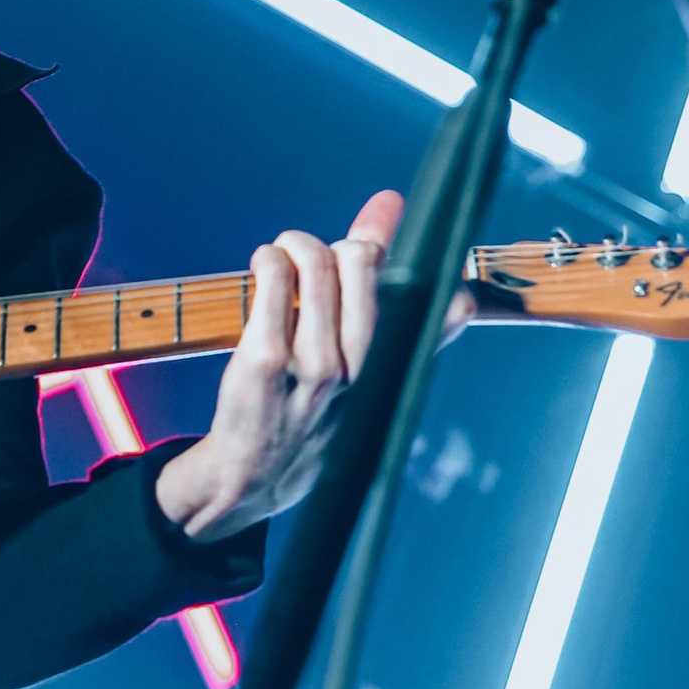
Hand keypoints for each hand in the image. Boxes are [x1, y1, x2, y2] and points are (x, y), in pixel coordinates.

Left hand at [156, 189, 477, 542]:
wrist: (255, 476)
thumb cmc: (315, 417)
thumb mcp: (370, 378)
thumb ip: (394, 309)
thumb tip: (433, 262)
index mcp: (392, 372)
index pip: (433, 309)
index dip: (421, 257)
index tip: (396, 212)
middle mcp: (361, 369)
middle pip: (362, 265)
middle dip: (341, 244)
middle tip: (318, 253)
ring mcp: (313, 366)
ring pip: (316, 264)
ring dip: (296, 244)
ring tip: (285, 255)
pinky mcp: (266, 360)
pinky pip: (273, 281)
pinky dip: (269, 259)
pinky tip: (265, 268)